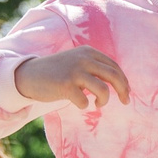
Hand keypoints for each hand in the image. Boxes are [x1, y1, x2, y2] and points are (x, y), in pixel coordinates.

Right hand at [14, 47, 128, 112]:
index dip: (124, 81)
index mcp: (88, 52)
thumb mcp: (77, 63)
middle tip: (126, 102)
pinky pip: (84, 102)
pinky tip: (77, 102)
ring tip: (98, 104)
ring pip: (103, 90)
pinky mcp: (66, 85)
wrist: (30, 75)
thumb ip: (95, 68)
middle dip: (123, 91)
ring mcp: (75, 71)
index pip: (114, 66)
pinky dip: (84, 106)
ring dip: (104, 100)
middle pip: (114, 76)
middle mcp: (83, 59)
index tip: (127, 93)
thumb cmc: (57, 73)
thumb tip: (121, 85)